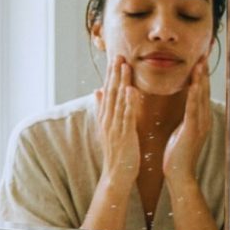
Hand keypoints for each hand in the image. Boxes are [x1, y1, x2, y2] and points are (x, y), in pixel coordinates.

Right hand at [95, 55, 140, 187]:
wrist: (117, 174)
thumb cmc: (117, 152)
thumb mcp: (108, 128)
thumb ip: (104, 108)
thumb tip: (97, 91)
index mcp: (105, 117)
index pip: (107, 91)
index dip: (110, 75)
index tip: (114, 58)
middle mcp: (108, 119)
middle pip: (110, 92)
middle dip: (114, 73)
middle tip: (117, 55)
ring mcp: (115, 126)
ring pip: (118, 100)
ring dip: (121, 82)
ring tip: (124, 66)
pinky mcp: (124, 134)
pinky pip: (127, 116)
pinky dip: (128, 103)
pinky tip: (131, 90)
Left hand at [164, 56, 210, 186]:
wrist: (178, 174)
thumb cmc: (175, 155)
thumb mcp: (179, 131)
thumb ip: (183, 117)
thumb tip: (182, 107)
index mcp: (198, 119)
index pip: (199, 93)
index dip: (200, 76)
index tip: (198, 60)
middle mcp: (203, 119)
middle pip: (204, 91)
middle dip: (203, 73)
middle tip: (203, 54)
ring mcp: (200, 125)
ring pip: (201, 97)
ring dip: (201, 80)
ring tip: (200, 63)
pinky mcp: (193, 130)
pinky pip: (194, 110)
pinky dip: (195, 96)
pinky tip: (194, 85)